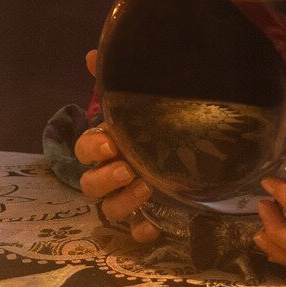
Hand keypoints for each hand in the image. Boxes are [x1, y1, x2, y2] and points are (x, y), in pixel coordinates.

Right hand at [75, 49, 158, 244]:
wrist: (202, 138)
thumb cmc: (161, 116)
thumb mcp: (142, 94)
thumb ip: (116, 77)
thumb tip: (93, 54)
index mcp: (106, 146)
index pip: (83, 152)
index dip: (92, 150)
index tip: (111, 143)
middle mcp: (113, 173)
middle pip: (89, 185)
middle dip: (105, 178)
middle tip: (127, 168)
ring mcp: (130, 198)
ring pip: (110, 210)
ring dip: (123, 202)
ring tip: (147, 187)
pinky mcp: (152, 216)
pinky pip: (137, 232)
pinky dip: (142, 231)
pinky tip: (153, 225)